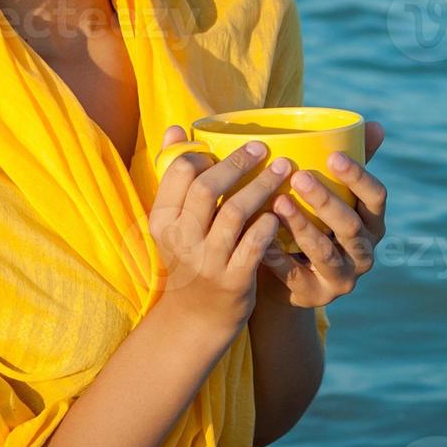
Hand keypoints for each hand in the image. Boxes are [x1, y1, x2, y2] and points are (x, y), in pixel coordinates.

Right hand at [148, 125, 293, 336]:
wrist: (198, 317)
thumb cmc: (191, 255)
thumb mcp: (173, 221)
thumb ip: (174, 175)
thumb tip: (175, 129)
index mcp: (162, 219)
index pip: (179, 171)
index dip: (206, 153)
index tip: (229, 147)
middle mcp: (179, 239)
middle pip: (207, 188)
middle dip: (238, 163)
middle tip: (264, 148)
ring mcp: (206, 261)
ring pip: (234, 213)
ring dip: (261, 187)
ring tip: (284, 170)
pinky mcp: (233, 281)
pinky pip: (254, 245)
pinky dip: (268, 224)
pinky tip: (279, 212)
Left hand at [257, 121, 387, 307]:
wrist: (285, 276)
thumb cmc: (310, 221)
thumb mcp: (331, 195)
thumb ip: (348, 163)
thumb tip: (374, 124)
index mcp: (372, 224)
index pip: (377, 198)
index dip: (359, 177)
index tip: (334, 156)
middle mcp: (364, 253)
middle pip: (351, 226)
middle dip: (326, 201)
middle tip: (298, 177)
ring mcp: (342, 278)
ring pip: (326, 253)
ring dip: (303, 227)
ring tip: (277, 202)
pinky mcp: (315, 296)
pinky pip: (295, 276)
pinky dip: (277, 256)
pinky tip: (260, 238)